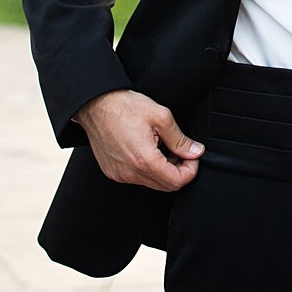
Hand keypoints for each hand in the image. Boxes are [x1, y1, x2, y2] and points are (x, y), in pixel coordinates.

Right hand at [75, 89, 202, 191]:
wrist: (95, 105)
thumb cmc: (124, 107)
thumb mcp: (160, 117)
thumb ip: (180, 139)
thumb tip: (195, 151)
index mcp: (144, 161)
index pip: (177, 182)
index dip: (190, 170)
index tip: (191, 156)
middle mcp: (130, 173)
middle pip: (165, 186)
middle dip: (178, 170)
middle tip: (179, 151)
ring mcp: (119, 174)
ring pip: (151, 183)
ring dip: (162, 170)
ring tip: (162, 147)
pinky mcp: (112, 172)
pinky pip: (136, 178)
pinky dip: (147, 169)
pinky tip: (147, 150)